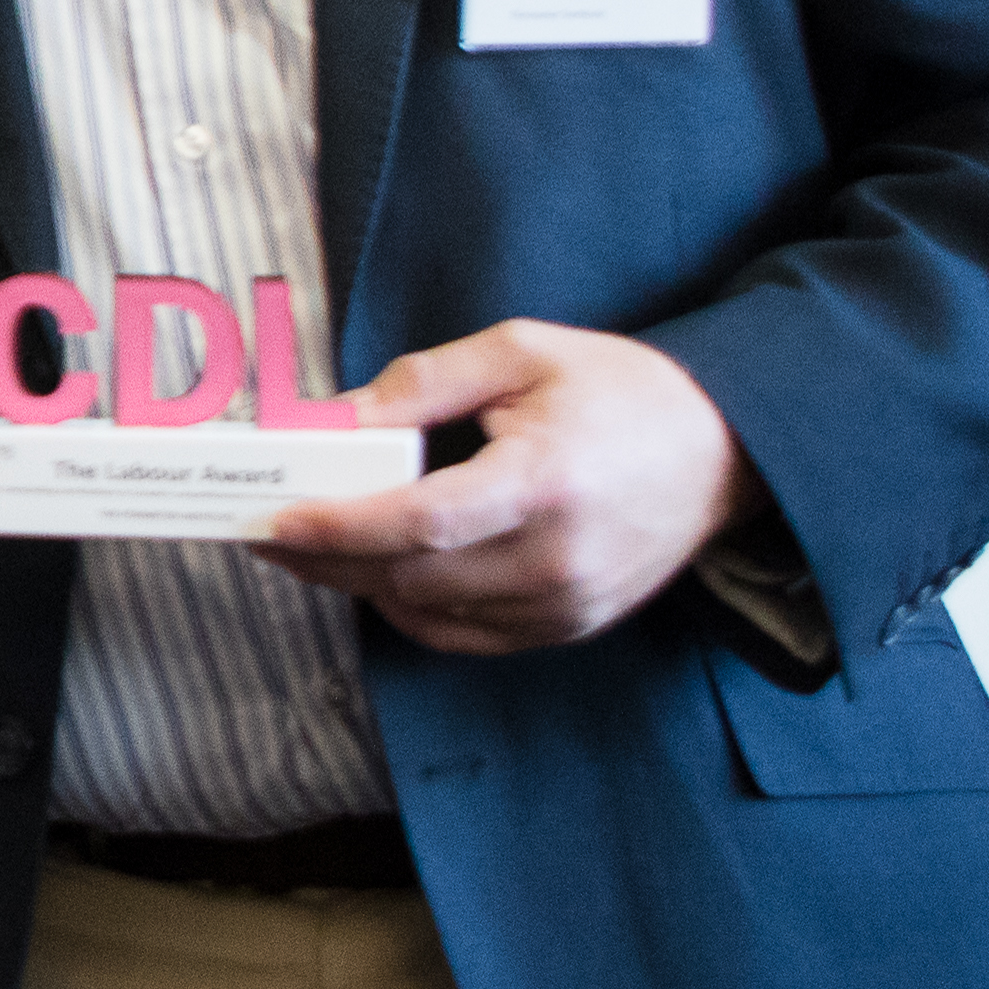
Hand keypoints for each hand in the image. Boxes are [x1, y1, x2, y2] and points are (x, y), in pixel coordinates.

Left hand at [254, 318, 745, 654]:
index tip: (275, 517)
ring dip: (360, 581)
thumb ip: (426, 382)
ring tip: (308, 544)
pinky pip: (462, 635)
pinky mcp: (566, 627)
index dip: (339, 526)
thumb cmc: (621, 391)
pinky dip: (409, 607)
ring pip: (427, 611)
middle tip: (264, 528)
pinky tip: (377, 573)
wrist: (723, 452)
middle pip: (410, 575)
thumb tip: (338, 417)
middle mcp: (556, 558)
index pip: (420, 521)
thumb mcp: (522, 353)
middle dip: (326, 555)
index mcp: (545, 482)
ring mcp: (564, 604)